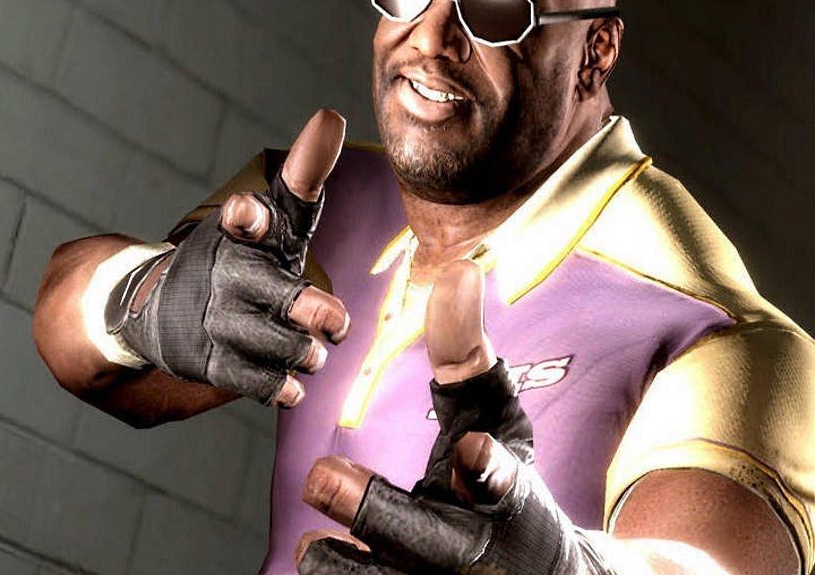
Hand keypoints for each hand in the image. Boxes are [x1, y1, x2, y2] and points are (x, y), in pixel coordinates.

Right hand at [111, 110, 350, 405]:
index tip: (248, 212)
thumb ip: (304, 176)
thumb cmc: (241, 256)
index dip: (251, 215)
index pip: (250, 216)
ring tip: (316, 352)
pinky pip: (250, 380)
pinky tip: (295, 387)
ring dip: (302, 351)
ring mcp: (218, 320)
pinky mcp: (210, 360)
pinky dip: (277, 385)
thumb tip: (331, 116)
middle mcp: (230, 274)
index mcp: (244, 234)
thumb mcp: (272, 217)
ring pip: (271, 343)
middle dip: (309, 309)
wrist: (163, 306)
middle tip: (335, 322)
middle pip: (274, 294)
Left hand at [297, 262, 602, 573]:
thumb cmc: (500, 479)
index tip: (472, 452)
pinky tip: (317, 550)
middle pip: (419, 540)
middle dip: (372, 511)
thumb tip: (458, 268)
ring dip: (339, 562)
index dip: (487, 470)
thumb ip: (468, 351)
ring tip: (312, 539)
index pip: (499, 481)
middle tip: (322, 476)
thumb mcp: (494, 415)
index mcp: (503, 494)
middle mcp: (472, 548)